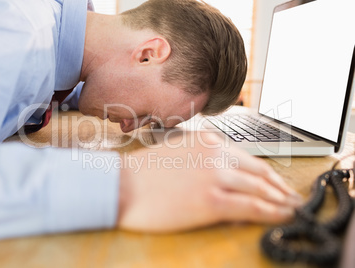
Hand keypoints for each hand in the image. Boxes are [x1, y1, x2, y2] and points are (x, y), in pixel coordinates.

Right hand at [117, 132, 301, 232]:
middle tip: (292, 198)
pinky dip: (272, 213)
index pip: (247, 158)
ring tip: (293, 210)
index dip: (267, 173)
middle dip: (280, 187)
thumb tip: (222, 179)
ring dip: (281, 201)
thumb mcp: (177, 155)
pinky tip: (282, 216)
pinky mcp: (212, 201)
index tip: (276, 183)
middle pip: (260, 172)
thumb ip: (202, 162)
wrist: (121, 184)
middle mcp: (217, 155)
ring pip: (261, 189)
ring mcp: (216, 176)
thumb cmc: (141, 172)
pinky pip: (252, 207)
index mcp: (208, 141)